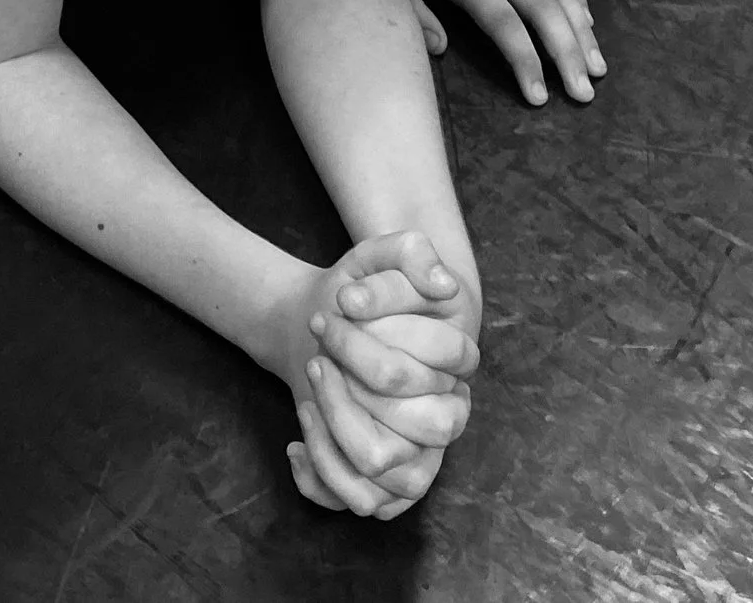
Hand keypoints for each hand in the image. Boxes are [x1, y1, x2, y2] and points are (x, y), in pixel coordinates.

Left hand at [269, 233, 479, 517]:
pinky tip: (295, 442)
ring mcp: (418, 454)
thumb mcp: (378, 255)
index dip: (371, 338)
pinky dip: (319, 475)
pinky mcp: (383, 482)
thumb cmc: (359, 289)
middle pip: (415, 424)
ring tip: (307, 397)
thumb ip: (411, 251)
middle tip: (317, 355)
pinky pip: (359, 500)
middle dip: (352, 390)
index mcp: (458, 363)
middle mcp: (447, 414)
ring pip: (381, 466)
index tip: (337, 306)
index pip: (428, 363)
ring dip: (332, 432)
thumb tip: (439, 283)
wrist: (326, 321)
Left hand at [418, 0, 602, 104]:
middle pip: (544, 8)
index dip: (525, 61)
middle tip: (583, 93)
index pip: (504, 24)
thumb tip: (440, 49)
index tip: (540, 97)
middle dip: (568, 53)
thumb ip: (416, 17)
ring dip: (582, 28)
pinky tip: (585, 16)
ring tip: (597, 66)